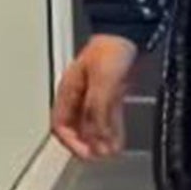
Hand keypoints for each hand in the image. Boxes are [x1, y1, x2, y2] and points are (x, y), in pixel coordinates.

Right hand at [51, 34, 137, 159]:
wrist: (129, 31)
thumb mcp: (101, 83)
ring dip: (100, 140)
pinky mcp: (111, 91)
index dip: (71, 143)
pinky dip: (111, 130)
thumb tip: (96, 139)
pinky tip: (117, 139)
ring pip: (93, 124)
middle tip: (99, 157)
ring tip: (110, 152)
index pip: (61, 125)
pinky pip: (107, 116)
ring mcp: (94, 93)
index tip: (87, 155)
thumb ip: (97, 112)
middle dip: (88, 145)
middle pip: (76, 128)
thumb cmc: (111, 48)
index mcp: (67, 90)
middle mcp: (78, 94)